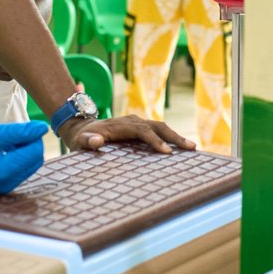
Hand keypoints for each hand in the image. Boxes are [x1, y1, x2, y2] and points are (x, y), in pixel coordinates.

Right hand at [0, 121, 47, 193]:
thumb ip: (20, 131)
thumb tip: (42, 128)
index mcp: (5, 172)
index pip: (35, 152)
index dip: (34, 136)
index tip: (22, 127)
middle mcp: (7, 184)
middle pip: (36, 160)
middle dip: (30, 144)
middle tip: (12, 134)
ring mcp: (5, 187)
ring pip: (29, 165)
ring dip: (24, 151)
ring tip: (4, 143)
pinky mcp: (2, 187)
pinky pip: (20, 171)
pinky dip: (17, 159)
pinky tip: (3, 151)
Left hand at [57, 113, 195, 153]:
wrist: (84, 128)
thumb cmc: (83, 137)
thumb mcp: (81, 140)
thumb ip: (87, 141)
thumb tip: (96, 142)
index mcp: (121, 125)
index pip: (142, 131)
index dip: (155, 140)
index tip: (167, 152)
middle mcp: (133, 121)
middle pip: (157, 126)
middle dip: (174, 136)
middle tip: (190, 148)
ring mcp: (138, 123)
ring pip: (161, 127)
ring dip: (176, 137)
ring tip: (192, 148)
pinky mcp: (141, 128)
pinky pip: (158, 131)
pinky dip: (170, 138)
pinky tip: (181, 148)